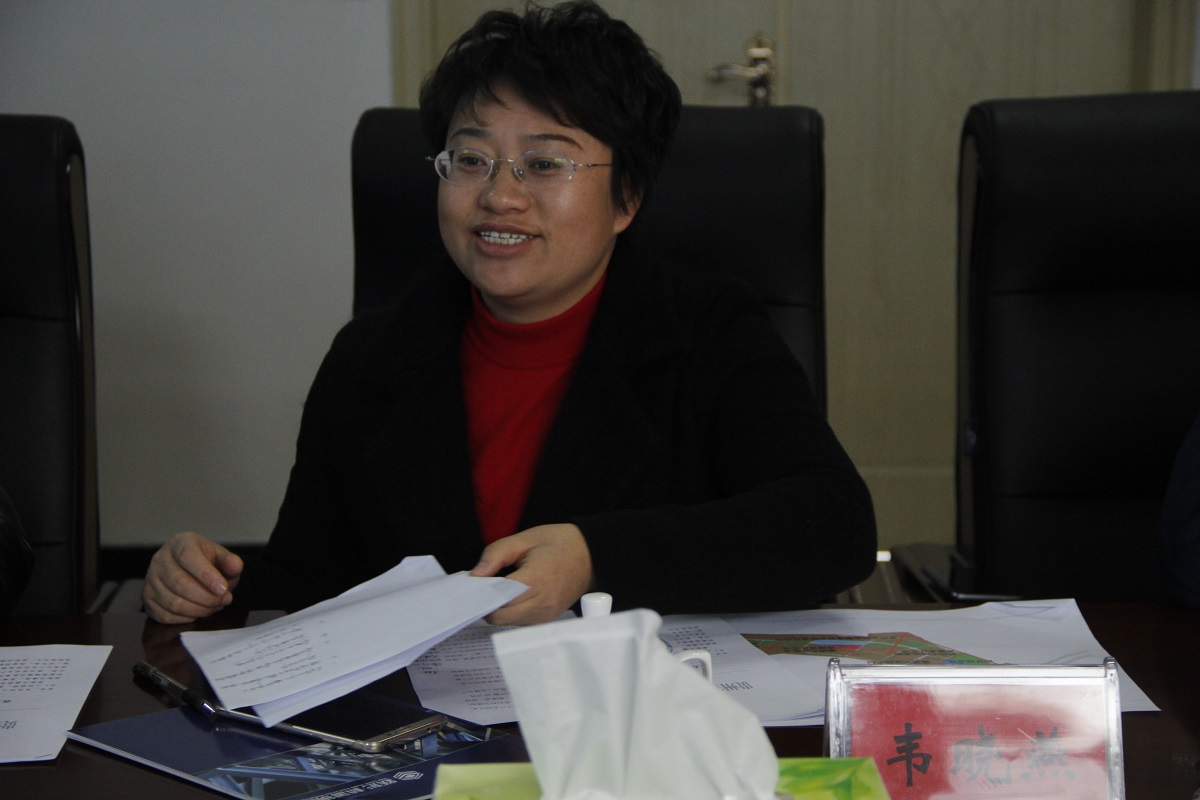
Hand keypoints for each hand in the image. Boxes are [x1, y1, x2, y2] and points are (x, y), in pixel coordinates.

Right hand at [142, 532, 243, 623]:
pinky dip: (186, 618)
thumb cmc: (207, 563)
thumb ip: (230, 562)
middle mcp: (160, 559)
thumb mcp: (222, 558)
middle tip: (224, 601)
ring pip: (173, 602)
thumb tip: (236, 565)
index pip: (188, 557)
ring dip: (199, 610)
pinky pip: (166, 615)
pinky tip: (199, 612)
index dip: (206, 575)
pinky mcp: (147, 598)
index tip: (223, 589)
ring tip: (215, 606)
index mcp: (179, 543)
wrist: (191, 570)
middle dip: (206, 597)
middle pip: (180, 583)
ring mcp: (150, 579)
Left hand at [470, 523, 593, 625]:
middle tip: (485, 587)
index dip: (482, 595)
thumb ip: (495, 555)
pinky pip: (521, 622)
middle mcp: (542, 602)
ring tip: (501, 589)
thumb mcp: (524, 538)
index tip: (473, 585)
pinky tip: (513, 596)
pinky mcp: (548, 619)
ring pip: (509, 623)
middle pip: (500, 618)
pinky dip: (512, 612)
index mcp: (536, 580)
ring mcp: (546, 614)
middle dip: (487, 605)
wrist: (591, 555)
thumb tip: (474, 576)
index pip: (498, 601)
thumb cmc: (558, 543)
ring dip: (499, 610)